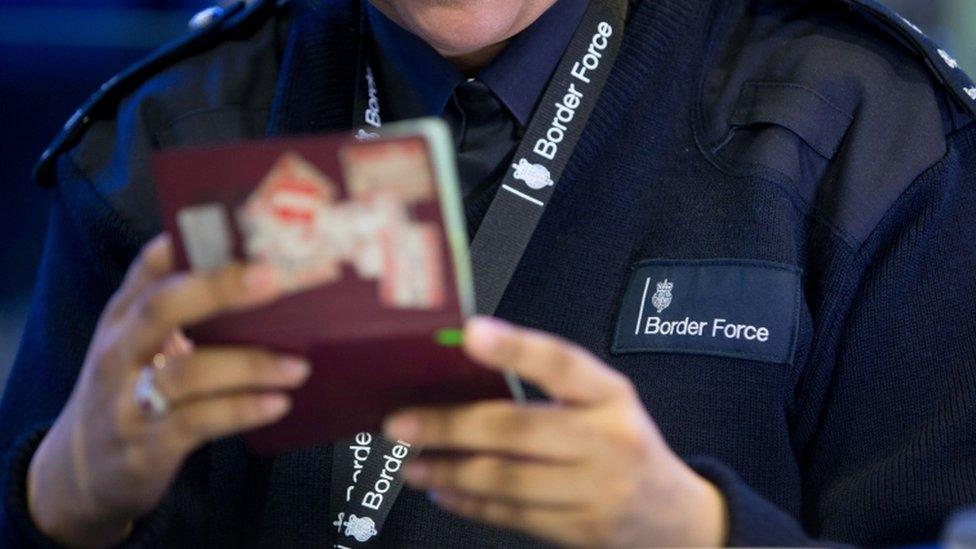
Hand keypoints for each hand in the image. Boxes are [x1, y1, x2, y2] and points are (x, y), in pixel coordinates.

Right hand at [27, 235, 308, 547]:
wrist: (78, 473)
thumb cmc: (127, 391)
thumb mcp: (136, 343)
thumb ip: (178, 308)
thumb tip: (247, 269)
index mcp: (123, 316)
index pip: (150, 266)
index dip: (190, 241)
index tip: (239, 224)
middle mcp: (121, 350)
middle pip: (162, 307)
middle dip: (218, 288)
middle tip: (274, 278)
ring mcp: (129, 399)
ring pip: (188, 372)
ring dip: (250, 365)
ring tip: (298, 365)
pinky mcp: (148, 445)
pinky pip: (198, 422)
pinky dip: (242, 410)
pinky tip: (277, 403)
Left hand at [385, 317, 727, 546]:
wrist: (676, 518)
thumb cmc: (623, 444)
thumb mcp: (604, 404)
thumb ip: (549, 387)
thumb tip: (463, 372)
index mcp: (611, 396)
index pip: (562, 364)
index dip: (515, 347)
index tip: (470, 333)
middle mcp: (608, 440)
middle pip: (519, 429)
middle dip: (451, 426)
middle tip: (402, 423)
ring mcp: (598, 491)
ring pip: (508, 479)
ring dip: (450, 470)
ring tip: (413, 462)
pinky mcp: (583, 530)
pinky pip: (514, 516)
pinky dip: (471, 503)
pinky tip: (444, 489)